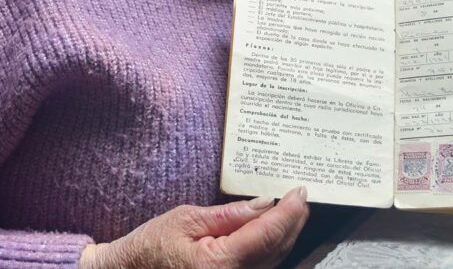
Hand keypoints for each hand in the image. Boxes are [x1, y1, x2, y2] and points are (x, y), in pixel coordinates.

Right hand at [80, 187, 308, 268]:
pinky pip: (261, 266)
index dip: (288, 212)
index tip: (299, 192)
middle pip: (276, 248)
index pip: (266, 234)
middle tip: (301, 196)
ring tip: (293, 209)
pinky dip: (273, 246)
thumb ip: (229, 215)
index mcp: (219, 263)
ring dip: (286, 234)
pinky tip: (276, 230)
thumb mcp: (187, 219)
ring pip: (273, 260)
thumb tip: (264, 204)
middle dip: (292, 221)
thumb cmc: (151, 246)